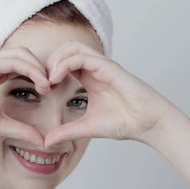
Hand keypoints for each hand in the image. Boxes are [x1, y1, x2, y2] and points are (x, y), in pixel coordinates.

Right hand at [0, 47, 51, 146]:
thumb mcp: (0, 125)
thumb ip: (20, 130)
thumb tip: (41, 141)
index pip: (24, 66)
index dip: (40, 75)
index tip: (52, 92)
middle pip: (26, 55)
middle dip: (43, 68)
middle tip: (54, 87)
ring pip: (22, 54)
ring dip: (39, 68)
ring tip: (48, 86)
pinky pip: (13, 60)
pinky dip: (30, 69)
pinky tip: (39, 84)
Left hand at [44, 41, 183, 147]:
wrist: (148, 124)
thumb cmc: (124, 122)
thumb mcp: (87, 127)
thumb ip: (66, 131)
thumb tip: (46, 142)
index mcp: (90, 78)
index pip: (64, 62)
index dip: (49, 71)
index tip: (42, 90)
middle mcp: (95, 68)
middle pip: (66, 49)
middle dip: (49, 62)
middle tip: (42, 82)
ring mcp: (102, 65)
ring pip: (73, 47)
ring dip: (56, 60)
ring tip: (48, 80)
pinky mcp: (109, 67)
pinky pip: (83, 56)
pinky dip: (65, 63)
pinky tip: (56, 79)